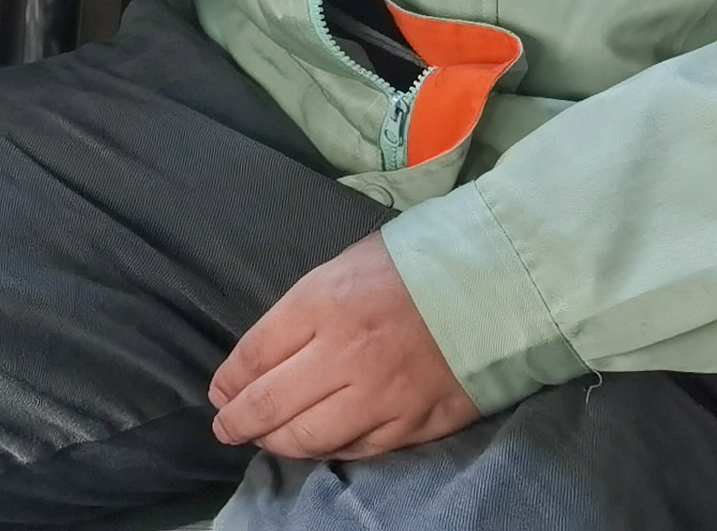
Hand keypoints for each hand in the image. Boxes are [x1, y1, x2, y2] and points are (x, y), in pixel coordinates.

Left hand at [210, 234, 479, 460]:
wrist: (497, 285)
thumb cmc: (413, 265)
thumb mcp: (343, 265)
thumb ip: (303, 310)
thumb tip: (266, 352)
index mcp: (320, 304)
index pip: (254, 354)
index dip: (229, 380)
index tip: (219, 392)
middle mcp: (344, 356)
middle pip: (271, 403)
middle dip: (239, 421)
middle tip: (226, 428)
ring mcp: (381, 396)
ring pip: (311, 437)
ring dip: (277, 444)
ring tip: (264, 441)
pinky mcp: (415, 424)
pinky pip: (359, 450)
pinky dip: (330, 451)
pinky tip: (317, 446)